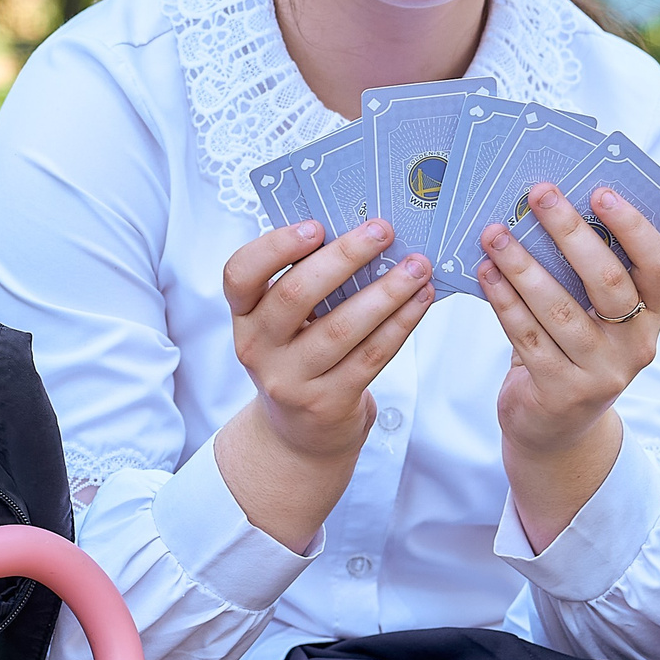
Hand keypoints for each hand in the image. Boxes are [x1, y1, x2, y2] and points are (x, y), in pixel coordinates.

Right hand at [223, 217, 434, 462]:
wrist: (301, 433)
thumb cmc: (301, 357)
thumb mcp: (285, 324)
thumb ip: (306, 282)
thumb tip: (362, 232)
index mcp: (244, 316)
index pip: (239, 274)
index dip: (275, 246)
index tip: (316, 226)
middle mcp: (257, 348)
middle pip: (295, 294)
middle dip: (345, 256)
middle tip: (383, 231)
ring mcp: (290, 380)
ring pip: (342, 327)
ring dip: (386, 291)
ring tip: (417, 266)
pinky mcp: (327, 402)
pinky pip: (370, 355)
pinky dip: (400, 323)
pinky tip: (420, 300)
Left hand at [476, 184, 659, 457]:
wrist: (555, 429)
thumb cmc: (572, 349)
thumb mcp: (594, 316)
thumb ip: (584, 273)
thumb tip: (551, 206)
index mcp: (652, 315)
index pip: (658, 265)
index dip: (633, 226)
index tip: (600, 191)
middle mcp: (636, 345)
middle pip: (607, 280)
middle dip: (570, 231)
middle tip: (538, 194)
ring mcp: (601, 374)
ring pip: (559, 308)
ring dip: (522, 264)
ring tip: (494, 232)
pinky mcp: (561, 393)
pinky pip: (527, 336)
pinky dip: (503, 300)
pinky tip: (485, 273)